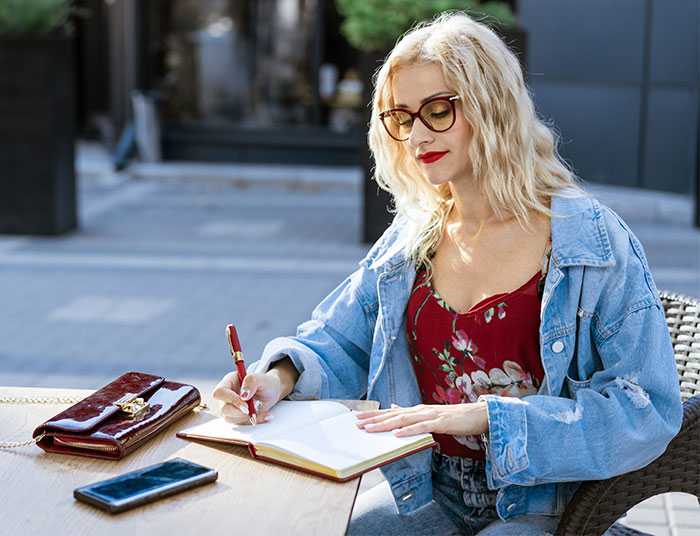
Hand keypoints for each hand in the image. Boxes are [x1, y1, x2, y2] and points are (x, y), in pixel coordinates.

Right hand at [212, 370, 282, 424]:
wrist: (272, 392)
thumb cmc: (265, 383)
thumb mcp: (261, 378)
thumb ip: (251, 381)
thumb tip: (244, 395)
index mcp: (229, 382)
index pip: (220, 392)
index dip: (230, 399)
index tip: (246, 403)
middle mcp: (226, 396)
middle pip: (223, 408)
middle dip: (240, 411)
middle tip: (256, 404)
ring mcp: (230, 408)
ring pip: (230, 418)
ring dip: (247, 416)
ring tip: (260, 406)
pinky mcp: (237, 417)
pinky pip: (242, 424)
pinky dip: (255, 421)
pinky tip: (266, 415)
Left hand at [355, 402, 488, 437]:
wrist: (477, 414)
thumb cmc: (454, 417)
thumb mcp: (429, 414)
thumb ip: (411, 413)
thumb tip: (394, 407)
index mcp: (416, 410)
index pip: (391, 412)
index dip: (374, 414)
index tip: (358, 417)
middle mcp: (420, 410)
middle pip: (393, 415)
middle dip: (374, 419)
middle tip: (357, 422)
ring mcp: (429, 415)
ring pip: (403, 420)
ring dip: (385, 424)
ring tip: (370, 429)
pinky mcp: (440, 422)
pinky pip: (421, 427)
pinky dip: (408, 431)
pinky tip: (397, 434)